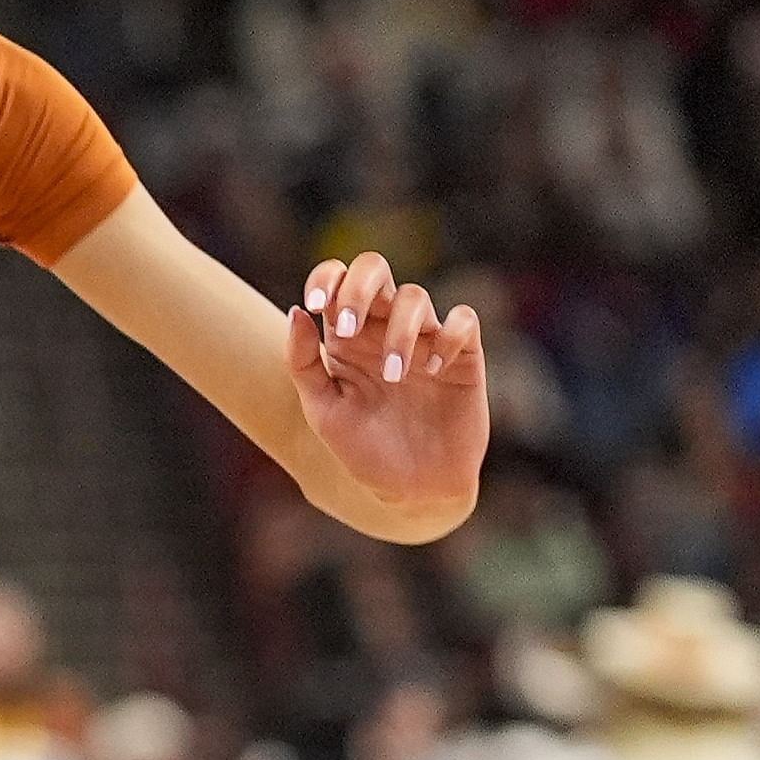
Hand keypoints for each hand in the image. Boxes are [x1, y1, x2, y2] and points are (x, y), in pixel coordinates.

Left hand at [288, 249, 486, 532]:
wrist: (412, 490)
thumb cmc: (364, 450)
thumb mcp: (323, 411)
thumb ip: (303, 364)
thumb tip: (297, 313)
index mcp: (347, 336)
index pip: (335, 280)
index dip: (325, 277)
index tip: (313, 304)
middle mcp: (384, 329)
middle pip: (375, 269)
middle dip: (359, 288)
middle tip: (348, 329)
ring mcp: (425, 340)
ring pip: (415, 297)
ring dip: (399, 331)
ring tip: (392, 376)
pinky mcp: (463, 357)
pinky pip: (463, 321)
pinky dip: (448, 337)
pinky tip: (433, 370)